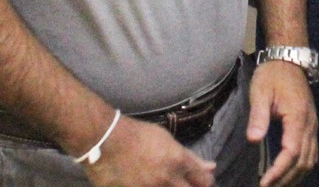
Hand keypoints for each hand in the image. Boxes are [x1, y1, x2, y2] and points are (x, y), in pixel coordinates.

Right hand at [85, 114, 215, 186]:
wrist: (107, 142)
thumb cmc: (139, 136)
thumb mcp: (168, 140)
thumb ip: (191, 158)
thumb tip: (211, 167)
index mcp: (178, 161)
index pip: (203, 180)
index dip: (204, 182)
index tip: (202, 182)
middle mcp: (167, 179)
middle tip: (184, 183)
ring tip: (165, 182)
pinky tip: (150, 184)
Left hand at [248, 60, 317, 186]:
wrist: (289, 59)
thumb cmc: (272, 75)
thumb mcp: (261, 92)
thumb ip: (258, 116)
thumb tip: (253, 140)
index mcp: (297, 117)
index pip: (292, 152)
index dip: (279, 171)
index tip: (264, 183)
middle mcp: (310, 125)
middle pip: (303, 161)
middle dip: (286, 179)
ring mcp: (313, 126)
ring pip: (310, 160)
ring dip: (295, 176)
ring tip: (277, 185)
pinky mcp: (311, 126)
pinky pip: (311, 153)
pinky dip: (302, 168)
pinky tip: (289, 174)